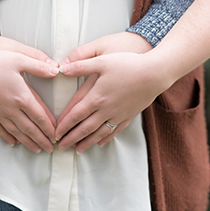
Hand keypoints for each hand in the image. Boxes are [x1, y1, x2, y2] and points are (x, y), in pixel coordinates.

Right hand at [0, 35, 58, 152]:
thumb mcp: (18, 59)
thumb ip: (38, 66)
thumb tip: (55, 70)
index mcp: (22, 96)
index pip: (40, 116)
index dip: (49, 127)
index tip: (56, 134)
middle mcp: (11, 109)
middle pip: (30, 129)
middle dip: (42, 140)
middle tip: (50, 148)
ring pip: (17, 132)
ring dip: (28, 142)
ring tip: (36, 149)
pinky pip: (0, 130)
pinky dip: (8, 137)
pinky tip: (14, 142)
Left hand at [55, 33, 167, 152]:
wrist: (154, 73)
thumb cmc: (128, 64)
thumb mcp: (101, 61)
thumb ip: (81, 65)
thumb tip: (62, 68)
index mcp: (96, 97)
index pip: (75, 115)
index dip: (64, 125)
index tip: (55, 132)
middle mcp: (106, 109)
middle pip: (84, 128)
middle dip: (71, 138)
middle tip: (60, 146)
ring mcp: (118, 114)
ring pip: (99, 133)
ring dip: (86, 142)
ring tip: (77, 149)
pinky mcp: (129, 115)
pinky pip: (115, 131)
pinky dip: (105, 138)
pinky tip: (100, 142)